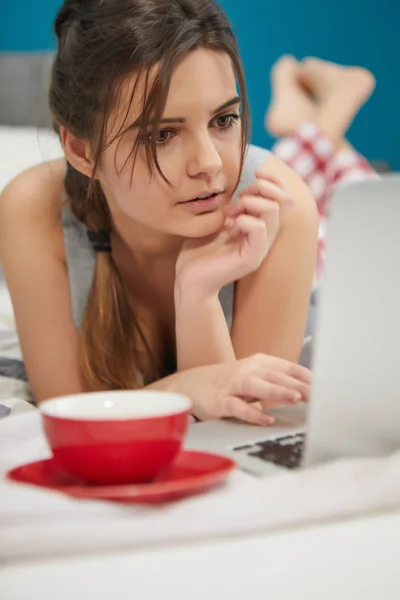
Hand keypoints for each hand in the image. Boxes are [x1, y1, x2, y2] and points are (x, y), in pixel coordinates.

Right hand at [149, 353, 309, 425]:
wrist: (190, 385)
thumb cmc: (229, 382)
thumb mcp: (255, 376)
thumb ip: (278, 382)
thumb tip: (310, 393)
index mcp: (259, 363)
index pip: (289, 368)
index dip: (308, 378)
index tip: (328, 388)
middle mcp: (247, 370)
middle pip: (276, 376)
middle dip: (298, 386)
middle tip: (319, 395)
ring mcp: (232, 385)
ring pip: (257, 386)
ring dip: (277, 391)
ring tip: (296, 398)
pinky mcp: (220, 401)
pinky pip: (237, 407)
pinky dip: (252, 413)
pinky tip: (265, 419)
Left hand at [175, 172, 292, 296]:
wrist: (189, 280)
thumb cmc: (199, 251)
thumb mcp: (217, 220)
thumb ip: (234, 204)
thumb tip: (245, 183)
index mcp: (261, 228)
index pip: (285, 198)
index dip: (274, 179)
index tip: (253, 173)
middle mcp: (266, 238)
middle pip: (285, 200)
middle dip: (261, 188)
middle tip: (238, 198)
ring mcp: (260, 249)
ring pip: (273, 210)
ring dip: (249, 202)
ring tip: (230, 213)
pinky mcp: (252, 258)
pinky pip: (259, 228)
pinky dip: (243, 219)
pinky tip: (228, 225)